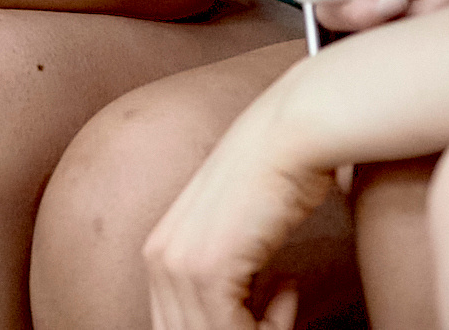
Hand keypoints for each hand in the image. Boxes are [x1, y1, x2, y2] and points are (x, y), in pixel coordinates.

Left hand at [144, 79, 329, 329]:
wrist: (289, 137)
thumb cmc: (277, 177)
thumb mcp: (238, 234)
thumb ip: (229, 274)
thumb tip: (256, 320)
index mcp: (158, 250)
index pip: (176, 320)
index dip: (222, 324)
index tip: (266, 311)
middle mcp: (158, 257)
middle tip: (280, 316)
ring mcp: (178, 263)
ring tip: (288, 298)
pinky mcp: (207, 269)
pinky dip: (267, 329)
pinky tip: (290, 285)